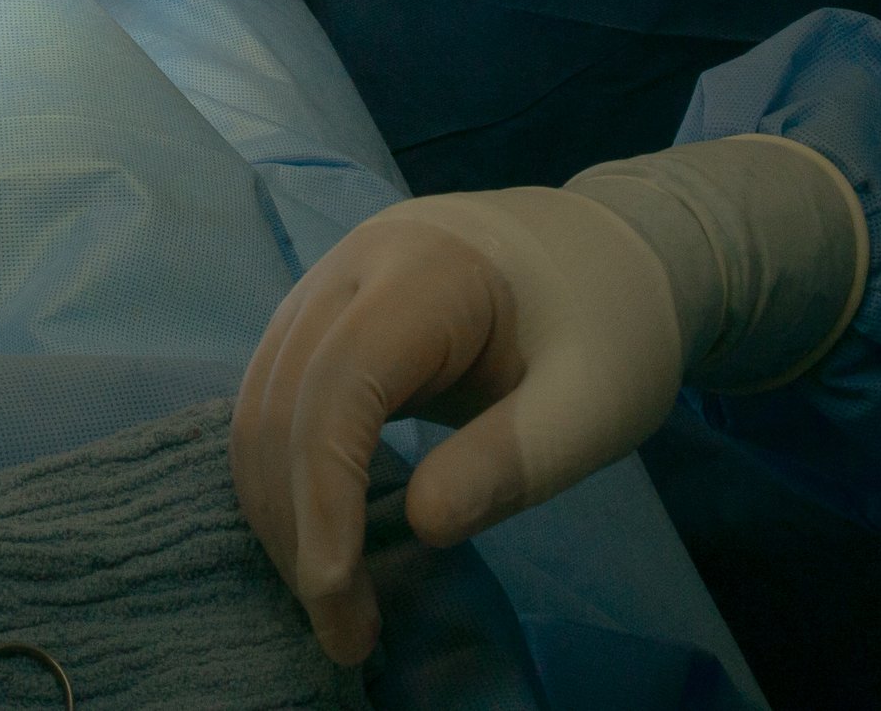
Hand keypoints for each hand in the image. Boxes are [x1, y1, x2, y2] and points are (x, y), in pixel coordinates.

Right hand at [230, 191, 683, 666]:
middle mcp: (355, 260)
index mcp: (426, 269)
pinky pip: (280, 384)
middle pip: (287, 391)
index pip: (342, 381)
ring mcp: (334, 276)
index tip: (337, 594)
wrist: (613, 248)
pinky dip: (286, 466)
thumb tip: (421, 525)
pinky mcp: (331, 306)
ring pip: (265, 390)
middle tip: (345, 633)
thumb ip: (511, 460)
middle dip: (295, 519)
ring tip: (330, 597)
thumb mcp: (594, 405)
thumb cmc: (615, 325)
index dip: (323, 491)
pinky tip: (318, 531)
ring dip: (278, 500)